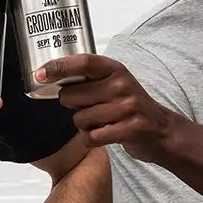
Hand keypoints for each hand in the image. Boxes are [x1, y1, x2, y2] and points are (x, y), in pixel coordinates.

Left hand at [36, 54, 183, 163]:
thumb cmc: (132, 107)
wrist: (163, 131)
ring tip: (101, 123)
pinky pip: (92, 137)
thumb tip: (53, 78)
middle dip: (73, 106)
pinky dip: (92, 139)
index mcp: (116, 70)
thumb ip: (91, 79)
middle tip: (88, 108)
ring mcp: (127, 108)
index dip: (58, 67)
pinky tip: (104, 135)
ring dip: (84, 125)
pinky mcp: (129, 129)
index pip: (82, 62)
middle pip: (72, 96)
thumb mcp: (116, 83)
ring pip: (80, 119)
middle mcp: (121, 85)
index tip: (40, 74)